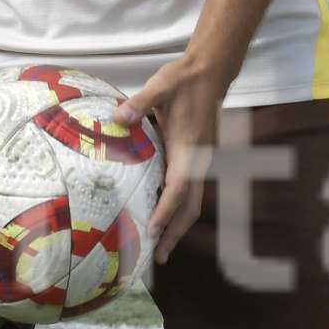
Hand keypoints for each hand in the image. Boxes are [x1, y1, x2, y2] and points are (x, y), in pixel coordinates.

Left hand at [114, 51, 229, 262]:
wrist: (210, 71)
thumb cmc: (185, 78)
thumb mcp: (161, 85)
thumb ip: (139, 103)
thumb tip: (117, 118)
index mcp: (190, 146)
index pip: (180, 187)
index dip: (166, 211)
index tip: (153, 230)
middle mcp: (198, 158)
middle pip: (191, 205)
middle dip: (176, 232)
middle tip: (159, 257)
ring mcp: (200, 159)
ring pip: (192, 201)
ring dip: (177, 224)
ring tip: (160, 246)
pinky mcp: (196, 157)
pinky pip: (188, 190)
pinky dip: (176, 208)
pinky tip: (161, 215)